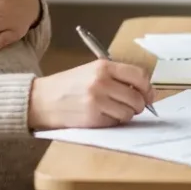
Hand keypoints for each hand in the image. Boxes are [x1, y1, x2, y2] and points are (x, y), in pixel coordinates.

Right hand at [28, 59, 153, 129]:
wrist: (41, 99)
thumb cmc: (69, 86)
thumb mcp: (91, 71)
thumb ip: (117, 77)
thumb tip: (145, 92)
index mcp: (103, 66)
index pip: (139, 76)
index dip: (148, 88)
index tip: (148, 95)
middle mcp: (102, 82)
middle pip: (137, 98)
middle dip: (139, 105)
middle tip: (131, 106)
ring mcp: (97, 100)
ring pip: (129, 112)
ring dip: (126, 115)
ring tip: (113, 111)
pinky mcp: (93, 118)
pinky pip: (116, 122)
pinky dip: (113, 122)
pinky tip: (102, 116)